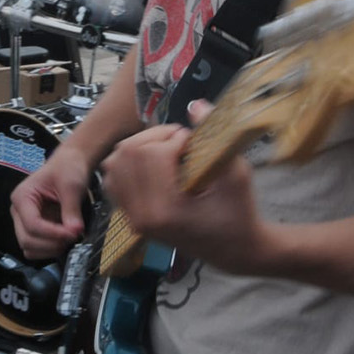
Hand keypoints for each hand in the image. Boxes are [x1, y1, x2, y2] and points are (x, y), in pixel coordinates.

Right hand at [10, 144, 91, 259]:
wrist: (70, 164)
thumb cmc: (67, 168)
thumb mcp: (71, 186)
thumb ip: (71, 210)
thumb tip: (75, 231)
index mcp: (22, 197)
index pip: (32, 224)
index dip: (52, 233)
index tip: (73, 233)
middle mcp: (19, 211)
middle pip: (26, 240)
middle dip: (51, 243)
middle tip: (72, 236)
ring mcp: (25, 221)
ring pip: (29, 248)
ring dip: (49, 249)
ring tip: (68, 238)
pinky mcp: (35, 228)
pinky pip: (37, 248)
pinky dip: (50, 249)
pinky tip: (64, 239)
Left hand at [100, 100, 264, 274]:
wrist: (234, 249)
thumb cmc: (239, 212)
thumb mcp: (236, 174)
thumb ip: (215, 138)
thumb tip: (196, 104)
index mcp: (166, 210)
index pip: (152, 154)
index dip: (174, 137)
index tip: (193, 141)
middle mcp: (142, 216)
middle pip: (129, 153)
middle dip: (155, 137)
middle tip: (179, 140)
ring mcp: (133, 218)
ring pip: (116, 163)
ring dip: (140, 146)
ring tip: (166, 149)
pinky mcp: (132, 217)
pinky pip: (113, 178)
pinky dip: (128, 163)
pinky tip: (152, 162)